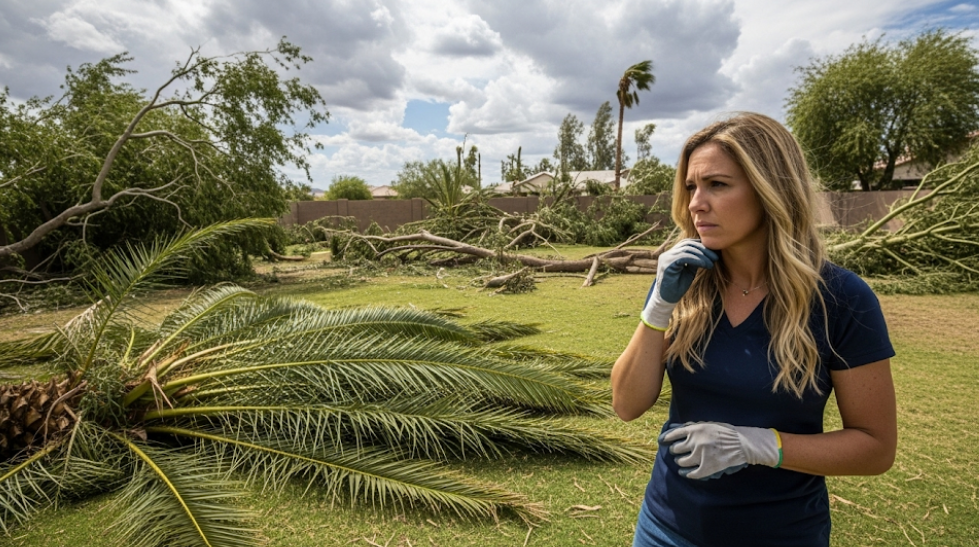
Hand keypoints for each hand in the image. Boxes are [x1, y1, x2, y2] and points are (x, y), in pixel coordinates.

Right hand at [640, 239, 718, 329]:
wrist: (667, 300)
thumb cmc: (678, 287)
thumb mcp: (689, 271)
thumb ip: (694, 261)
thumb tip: (707, 253)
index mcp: (672, 254)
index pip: (687, 243)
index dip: (701, 246)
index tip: (714, 253)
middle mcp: (667, 254)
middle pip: (687, 244)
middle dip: (704, 249)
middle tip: (715, 257)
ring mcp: (666, 258)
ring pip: (686, 249)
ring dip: (702, 255)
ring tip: (712, 263)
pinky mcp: (666, 265)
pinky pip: (683, 257)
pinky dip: (697, 260)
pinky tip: (705, 265)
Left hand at [659, 422, 780, 479]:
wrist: (743, 444)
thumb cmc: (726, 432)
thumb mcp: (709, 424)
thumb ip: (694, 427)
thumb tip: (678, 429)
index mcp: (695, 429)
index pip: (673, 434)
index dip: (666, 438)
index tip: (662, 441)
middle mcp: (695, 442)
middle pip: (676, 449)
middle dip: (676, 451)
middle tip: (678, 453)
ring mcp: (700, 456)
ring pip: (681, 462)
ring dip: (681, 462)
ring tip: (682, 462)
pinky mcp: (707, 468)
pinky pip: (691, 473)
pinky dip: (686, 474)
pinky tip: (685, 473)